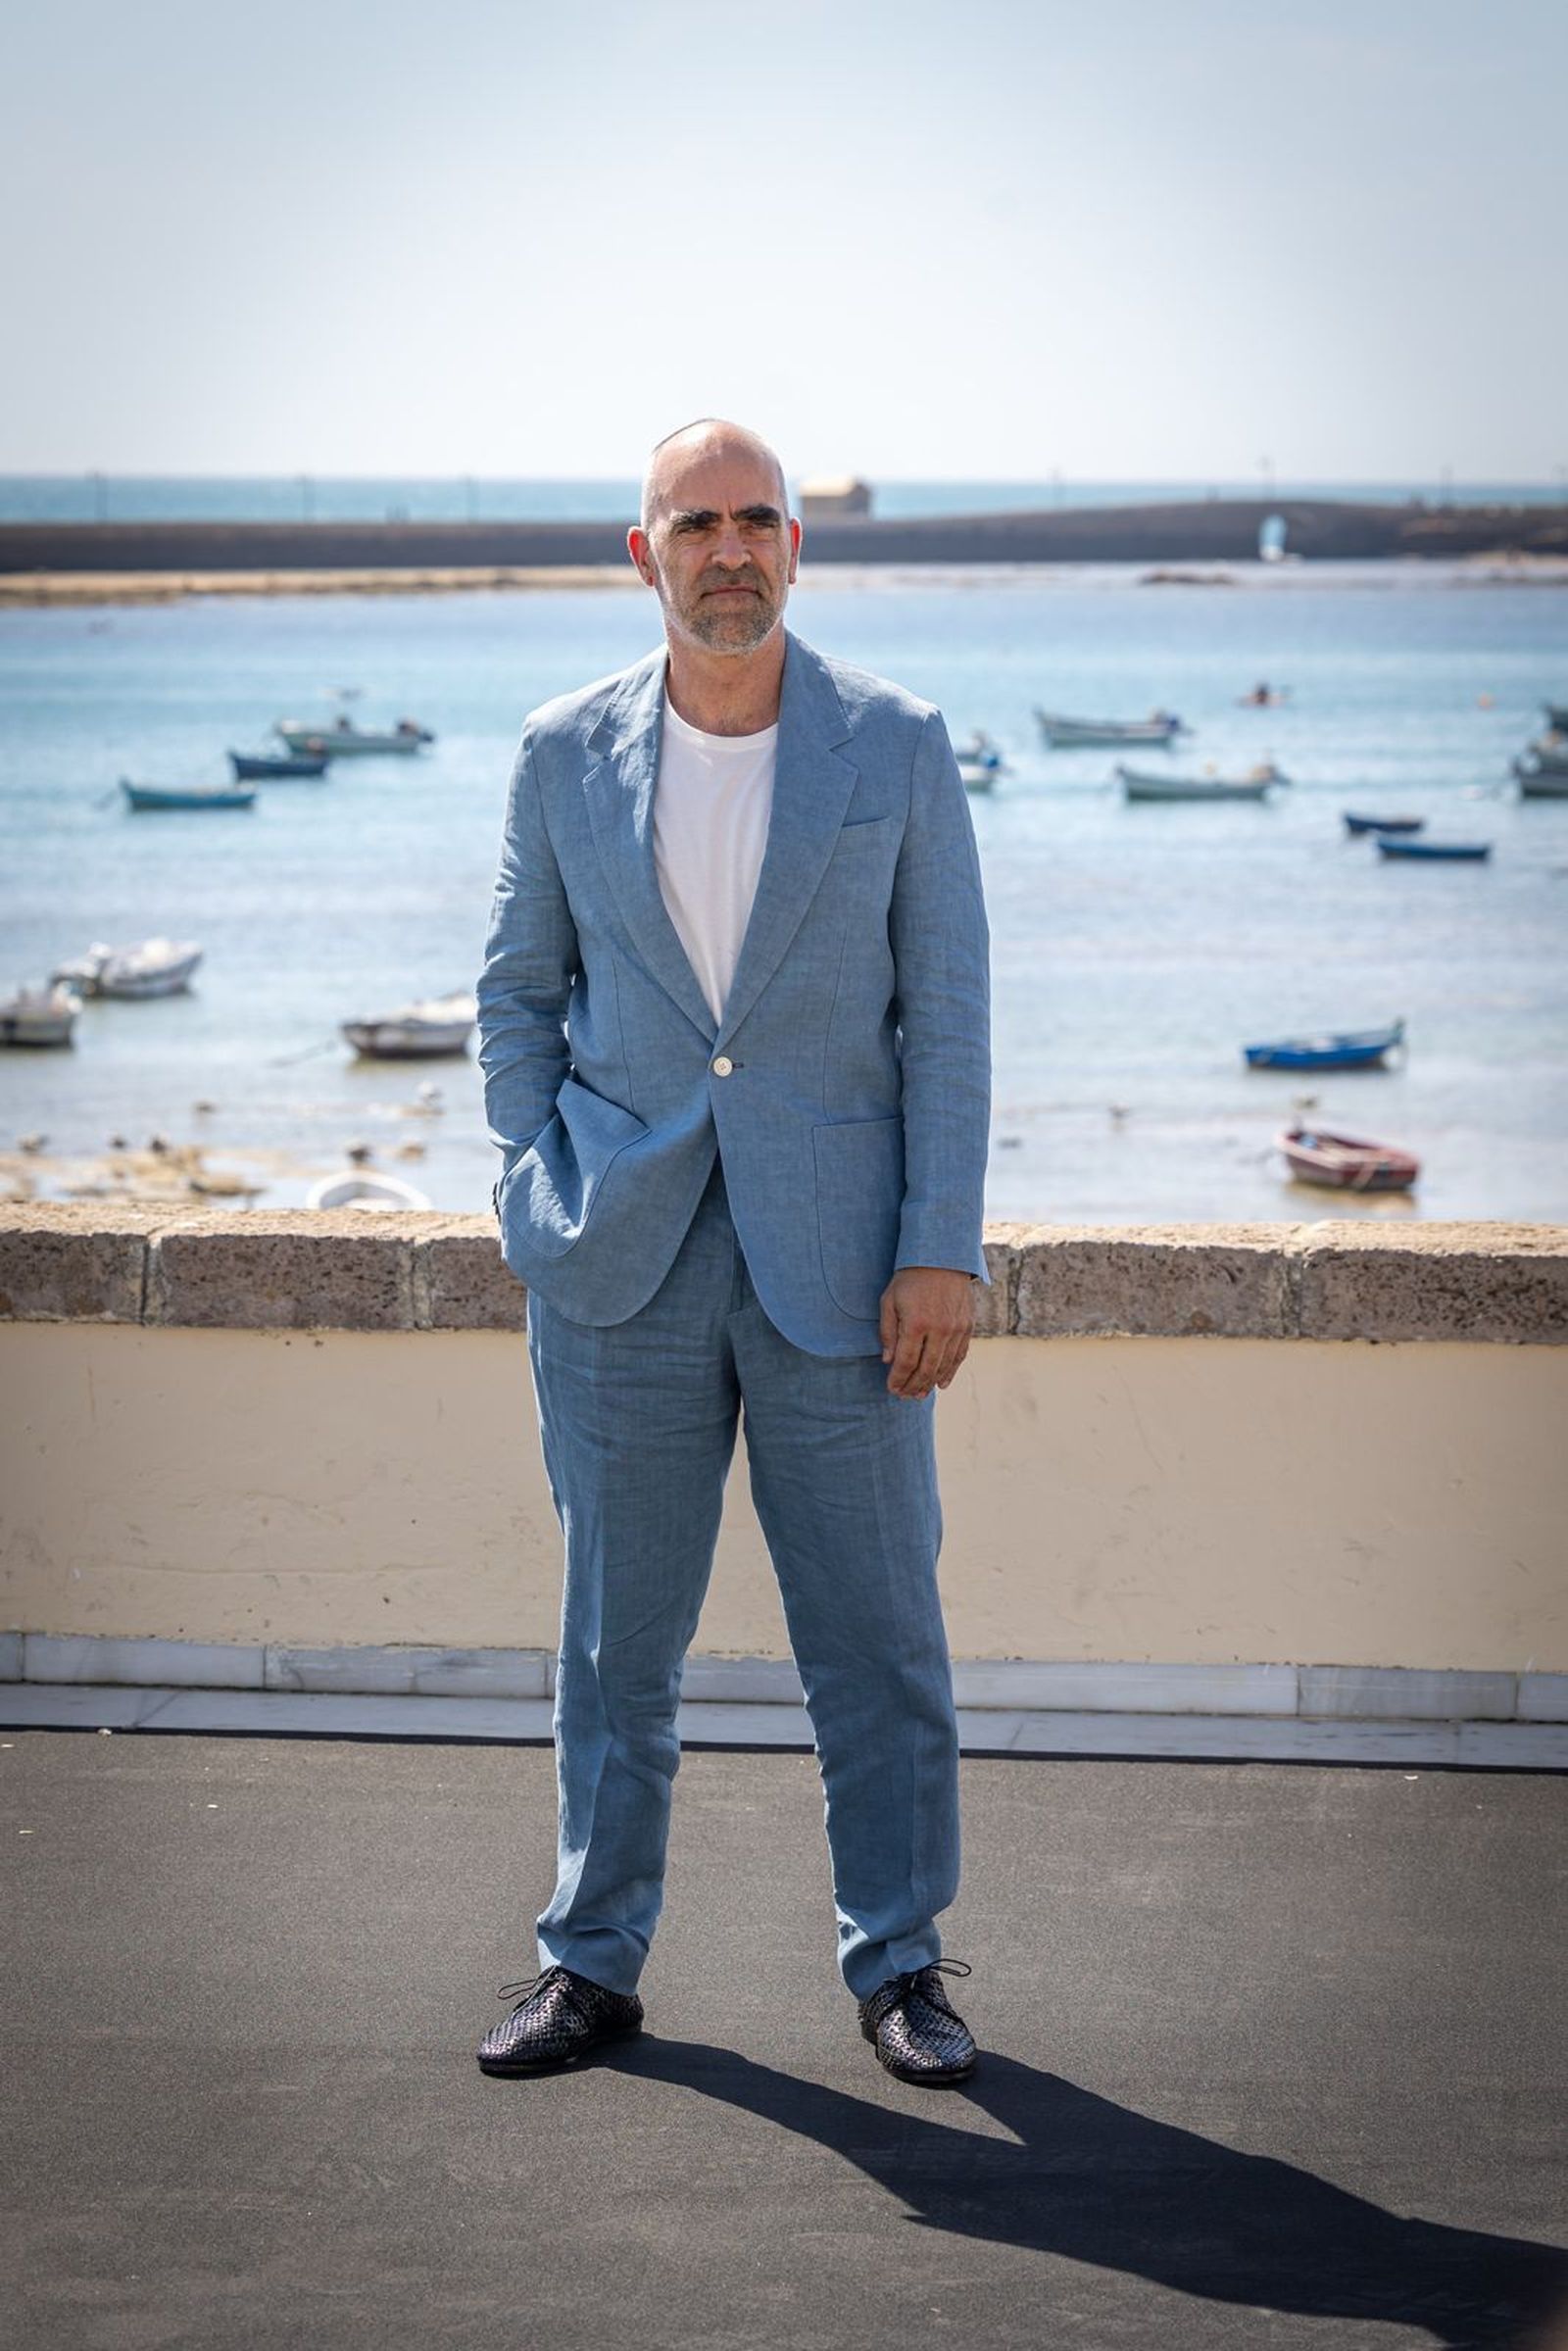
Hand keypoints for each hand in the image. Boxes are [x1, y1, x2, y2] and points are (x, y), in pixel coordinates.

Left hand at [878, 1267, 974, 1398]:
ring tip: (919, 1394)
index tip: (892, 1389)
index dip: (898, 1379)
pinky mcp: (967, 1326)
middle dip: (913, 1386)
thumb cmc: (909, 1279)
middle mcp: (939, 1329)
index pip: (906, 1362)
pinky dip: (950, 1371)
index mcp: (916, 1323)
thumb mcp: (889, 1301)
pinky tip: (941, 1383)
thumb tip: (888, 1361)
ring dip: (930, 1383)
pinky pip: (959, 1355)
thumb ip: (888, 1332)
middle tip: (904, 1396)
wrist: (942, 1257)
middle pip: (926, 1368)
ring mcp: (956, 1329)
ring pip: (943, 1366)